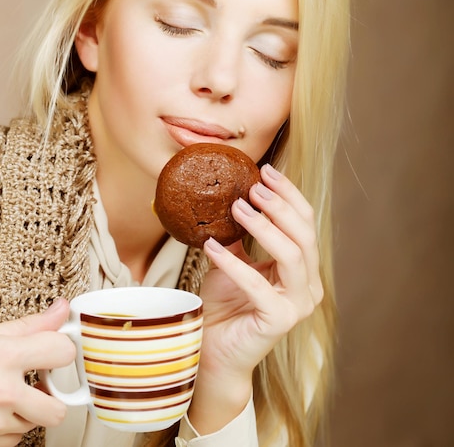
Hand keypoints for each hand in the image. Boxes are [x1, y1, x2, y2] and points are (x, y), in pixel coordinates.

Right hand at [0, 298, 74, 446]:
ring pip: (33, 425)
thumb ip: (30, 326)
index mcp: (5, 357)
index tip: (56, 350)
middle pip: (56, 409)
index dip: (62, 349)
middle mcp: (1, 393)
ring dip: (27, 412)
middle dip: (51, 397)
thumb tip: (61, 310)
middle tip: (40, 382)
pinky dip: (8, 428)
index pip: (62, 352)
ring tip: (8, 393)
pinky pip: (13, 441)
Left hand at [189, 163, 322, 433]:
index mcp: (303, 268)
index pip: (306, 222)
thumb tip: (231, 195)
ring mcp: (298, 304)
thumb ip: (240, 235)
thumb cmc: (226, 305)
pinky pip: (258, 284)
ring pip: (292, 254)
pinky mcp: (279, 320)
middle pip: (304, 235)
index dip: (289, 194)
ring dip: (264, 226)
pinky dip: (233, 263)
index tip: (266, 171)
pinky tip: (212, 247)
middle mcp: (308, 285)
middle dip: (280, 205)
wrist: (213, 348)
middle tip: (254, 187)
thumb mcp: (234, 260)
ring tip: (237, 208)